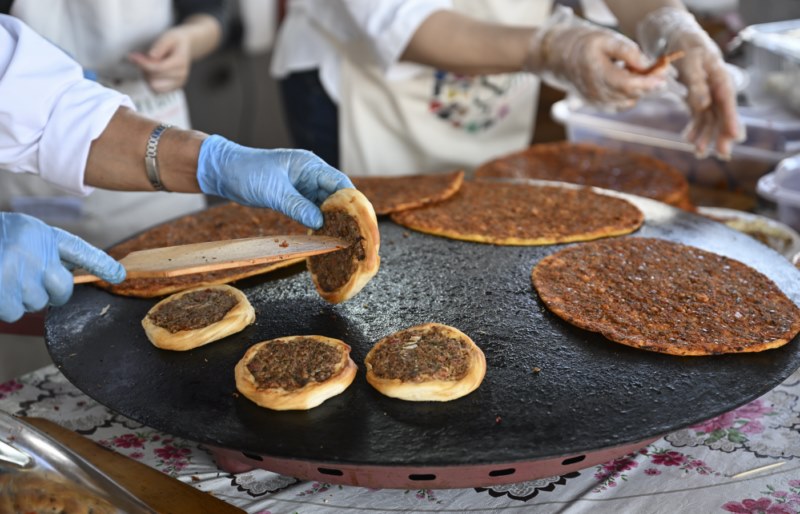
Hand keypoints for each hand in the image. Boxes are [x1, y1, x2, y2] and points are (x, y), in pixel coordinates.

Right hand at [0, 213, 124, 322]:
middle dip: (48, 293)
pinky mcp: (2, 289)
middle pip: (60, 291)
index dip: (102, 265)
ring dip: (20, 299)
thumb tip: (66, 277)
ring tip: (3, 280)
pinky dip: (3, 306)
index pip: (81, 251)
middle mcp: (34, 251)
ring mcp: (16, 271)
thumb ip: (46, 252)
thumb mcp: (22, 233)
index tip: (119, 276)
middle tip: (26, 282)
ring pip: (35, 304)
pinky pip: (12, 312)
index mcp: (42, 234)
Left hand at [128, 27, 192, 92]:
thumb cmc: (175, 41)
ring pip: (154, 87)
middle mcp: (181, 76)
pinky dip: (151, 82)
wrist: (186, 47)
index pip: (157, 68)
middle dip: (144, 69)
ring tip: (149, 66)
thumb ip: (160, 46)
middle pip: (154, 79)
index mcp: (180, 63)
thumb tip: (151, 56)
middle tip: (142, 58)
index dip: (142, 63)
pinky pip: (157, 91)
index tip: (132, 56)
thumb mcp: (168, 37)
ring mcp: (178, 84)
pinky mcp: (174, 88)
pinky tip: (152, 73)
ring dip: (147, 77)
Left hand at [196, 135, 354, 228]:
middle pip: (337, 196)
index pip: (340, 183)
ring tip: (342, 238)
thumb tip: (320, 223)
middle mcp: (311, 175)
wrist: (224, 172)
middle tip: (355, 234)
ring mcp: (303, 187)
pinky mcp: (295, 197)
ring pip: (326, 205)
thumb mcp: (273, 191)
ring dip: (333, 220)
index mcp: (309, 166)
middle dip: (347, 214)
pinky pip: (313, 211)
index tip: (361, 220)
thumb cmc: (247, 172)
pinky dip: (318, 223)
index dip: (353, 202)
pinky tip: (323, 236)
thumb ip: (297, 206)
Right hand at [525, 6, 665, 109]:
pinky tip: (629, 81)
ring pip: (627, 102)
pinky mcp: (596, 105)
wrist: (558, 57)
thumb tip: (648, 65)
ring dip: (640, 90)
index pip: (628, 85)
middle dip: (648, 85)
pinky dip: (630, 95)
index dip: (648, 83)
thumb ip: (628, 52)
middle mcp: (595, 92)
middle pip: (630, 95)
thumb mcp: (606, 39)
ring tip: (642, 73)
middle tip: (660, 71)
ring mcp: (595, 101)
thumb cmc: (583, 44)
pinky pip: (620, 105)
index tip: (663, 76)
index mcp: (597, 73)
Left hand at [637, 7, 742, 158]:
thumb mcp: (689, 63)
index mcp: (719, 77)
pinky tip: (688, 139)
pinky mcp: (696, 97)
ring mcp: (707, 93)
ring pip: (710, 118)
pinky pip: (698, 116)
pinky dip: (694, 128)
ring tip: (699, 153)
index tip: (735, 137)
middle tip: (721, 154)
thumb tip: (703, 106)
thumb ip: (696, 84)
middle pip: (722, 114)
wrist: (676, 38)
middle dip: (721, 135)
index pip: (728, 101)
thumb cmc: (685, 47)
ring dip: (706, 135)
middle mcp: (716, 87)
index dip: (732, 120)